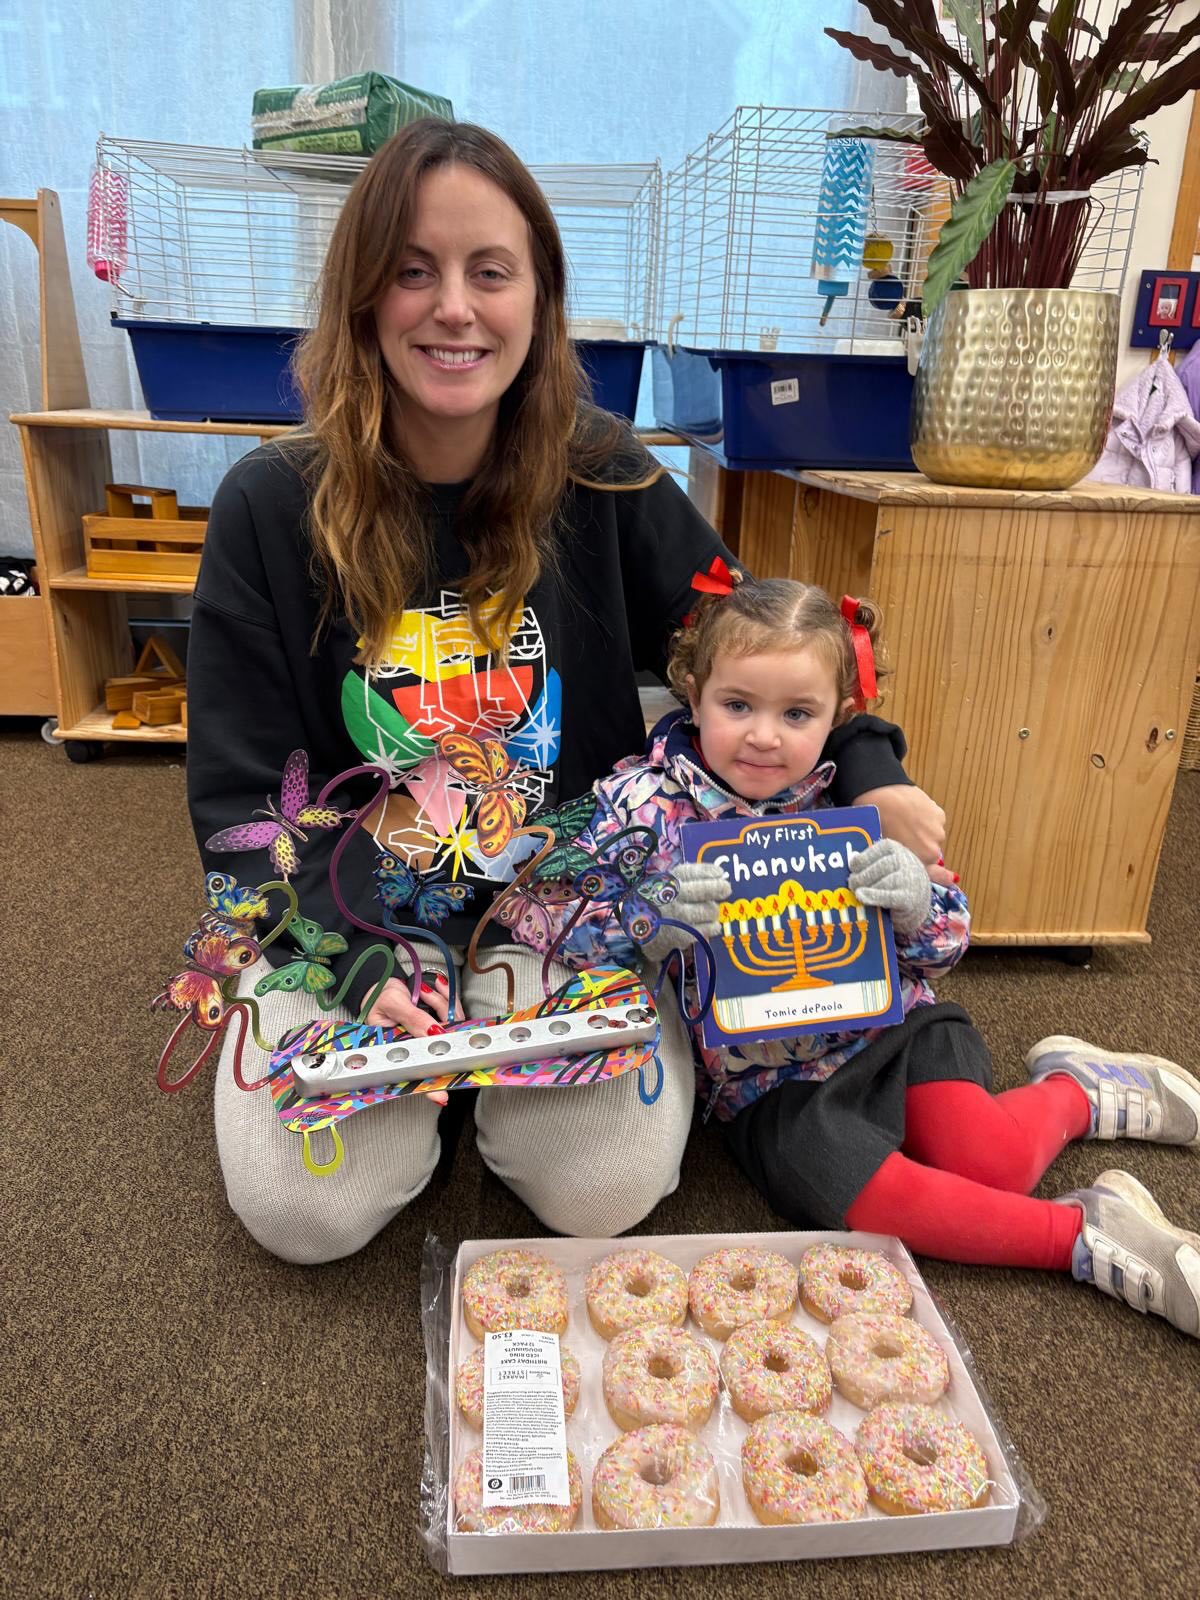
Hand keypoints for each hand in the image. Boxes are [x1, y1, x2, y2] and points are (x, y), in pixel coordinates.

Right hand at [364, 972, 451, 1105]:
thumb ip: (413, 1019)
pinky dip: (446, 996)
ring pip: (451, 1025)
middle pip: (442, 1043)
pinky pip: (451, 1011)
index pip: (417, 1070)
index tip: (441, 1095)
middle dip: (442, 1014)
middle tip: (425, 996)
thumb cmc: (377, 997)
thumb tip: (435, 1034)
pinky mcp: (437, 1021)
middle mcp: (417, 1046)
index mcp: (399, 1049)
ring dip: (441, 1002)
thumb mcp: (392, 1004)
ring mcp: (429, 1034)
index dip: (430, 1083)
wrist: (378, 983)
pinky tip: (436, 986)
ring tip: (422, 990)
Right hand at [640, 863, 731, 961]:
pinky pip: (709, 928)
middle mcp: (672, 897)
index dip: (709, 871)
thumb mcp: (663, 883)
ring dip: (713, 910)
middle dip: (720, 888)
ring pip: (711, 910)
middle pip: (706, 890)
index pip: (692, 872)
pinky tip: (707, 924)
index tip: (720, 872)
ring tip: (709, 910)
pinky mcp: (683, 935)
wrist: (637, 930)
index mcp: (666, 882)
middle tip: (725, 889)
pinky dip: (712, 926)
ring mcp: (678, 917)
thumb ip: (685, 878)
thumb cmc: (656, 902)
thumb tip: (718, 873)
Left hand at [848, 838, 930, 934]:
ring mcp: (908, 880)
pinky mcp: (908, 898)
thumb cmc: (895, 877)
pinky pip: (888, 896)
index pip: (876, 851)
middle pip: (878, 868)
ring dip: (866, 888)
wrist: (919, 898)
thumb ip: (870, 860)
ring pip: (882, 883)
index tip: (852, 868)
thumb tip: (852, 859)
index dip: (862, 860)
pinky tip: (861, 896)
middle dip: (861, 877)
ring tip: (857, 893)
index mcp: (895, 848)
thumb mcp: (885, 863)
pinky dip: (873, 897)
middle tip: (852, 884)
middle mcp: (905, 861)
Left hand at [854, 784, 953, 887]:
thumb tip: (917, 875)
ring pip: (931, 836)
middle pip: (928, 853)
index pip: (928, 873)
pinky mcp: (939, 814)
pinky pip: (934, 822)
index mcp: (920, 861)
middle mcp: (934, 849)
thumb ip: (900, 865)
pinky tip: (911, 813)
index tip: (914, 862)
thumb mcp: (884, 852)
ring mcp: (938, 831)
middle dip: (917, 847)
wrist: (883, 797)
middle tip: (899, 837)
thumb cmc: (879, 825)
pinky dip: (926, 819)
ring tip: (903, 823)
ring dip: (922, 832)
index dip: (917, 866)